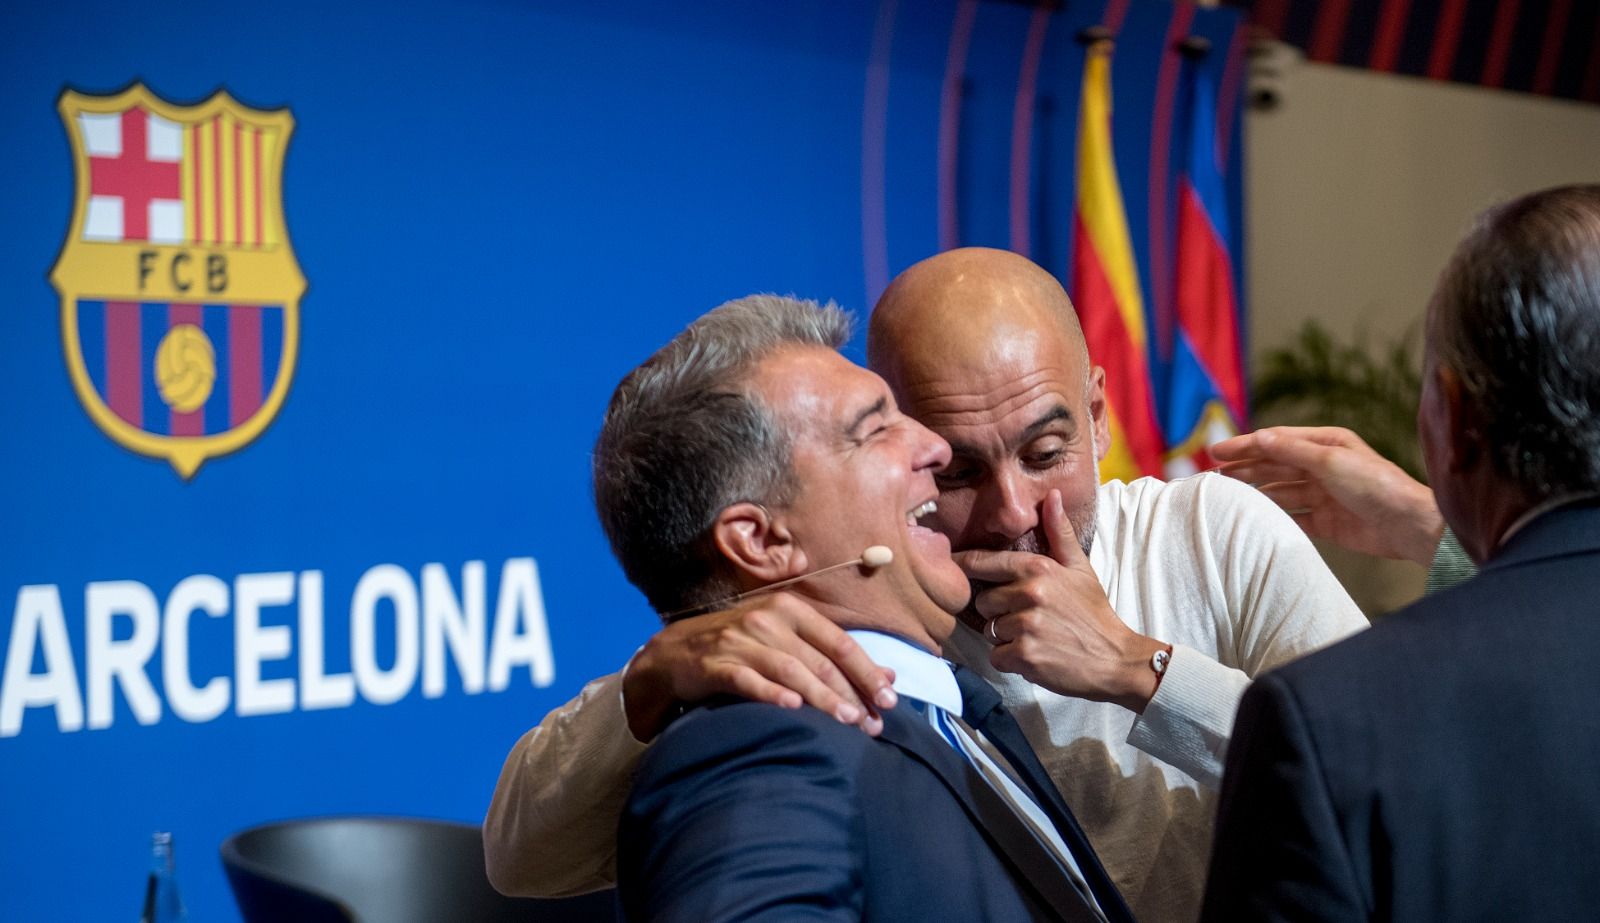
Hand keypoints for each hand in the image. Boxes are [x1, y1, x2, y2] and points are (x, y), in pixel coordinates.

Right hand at [622, 590, 898, 740]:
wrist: (674, 653)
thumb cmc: (740, 647)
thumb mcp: (785, 640)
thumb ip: (832, 654)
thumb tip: (888, 676)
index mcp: (790, 609)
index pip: (838, 642)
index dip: (866, 671)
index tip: (890, 699)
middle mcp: (767, 619)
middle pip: (818, 659)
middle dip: (850, 692)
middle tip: (871, 723)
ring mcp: (740, 640)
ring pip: (790, 670)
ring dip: (821, 697)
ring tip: (845, 721)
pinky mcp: (715, 663)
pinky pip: (747, 679)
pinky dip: (771, 693)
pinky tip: (792, 708)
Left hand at [953, 489, 1166, 712]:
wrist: (1115, 659)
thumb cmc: (1092, 613)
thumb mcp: (1080, 568)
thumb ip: (1059, 533)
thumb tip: (1053, 496)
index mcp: (1038, 568)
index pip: (982, 562)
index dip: (962, 565)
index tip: (948, 565)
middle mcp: (1029, 593)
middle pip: (983, 601)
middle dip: (998, 612)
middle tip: (1027, 617)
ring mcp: (1026, 624)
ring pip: (990, 630)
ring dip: (1006, 637)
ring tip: (1034, 636)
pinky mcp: (1025, 655)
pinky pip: (996, 656)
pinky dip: (1011, 660)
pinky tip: (1034, 655)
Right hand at [1211, 426, 1443, 565]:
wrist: (1407, 526)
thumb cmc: (1375, 485)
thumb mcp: (1330, 461)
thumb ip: (1291, 451)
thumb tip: (1258, 437)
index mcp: (1326, 443)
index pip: (1276, 442)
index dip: (1245, 446)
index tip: (1216, 452)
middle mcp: (1323, 467)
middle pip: (1275, 466)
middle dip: (1245, 469)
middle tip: (1214, 475)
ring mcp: (1324, 495)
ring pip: (1280, 491)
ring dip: (1256, 492)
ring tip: (1227, 497)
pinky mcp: (1326, 522)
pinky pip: (1293, 517)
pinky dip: (1274, 517)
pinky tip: (1254, 518)